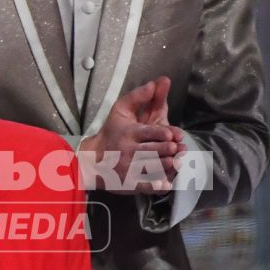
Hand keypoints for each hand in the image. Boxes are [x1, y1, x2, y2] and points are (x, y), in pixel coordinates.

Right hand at [79, 77, 183, 192]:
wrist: (92, 158)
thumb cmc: (111, 131)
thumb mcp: (121, 110)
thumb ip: (139, 96)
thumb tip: (156, 83)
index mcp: (129, 132)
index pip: (149, 132)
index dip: (164, 133)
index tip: (173, 135)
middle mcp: (128, 151)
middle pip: (153, 151)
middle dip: (167, 150)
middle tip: (176, 149)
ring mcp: (128, 168)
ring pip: (151, 168)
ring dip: (167, 166)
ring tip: (177, 163)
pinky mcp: (128, 182)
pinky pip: (144, 185)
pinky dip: (156, 186)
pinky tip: (166, 185)